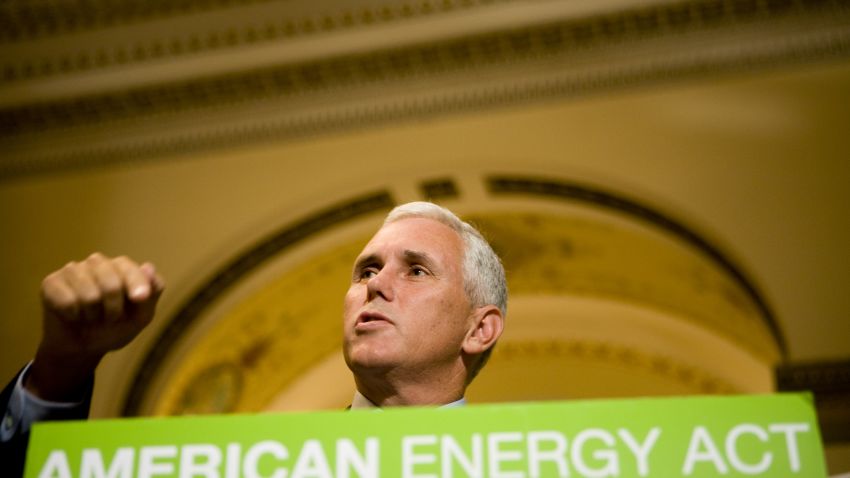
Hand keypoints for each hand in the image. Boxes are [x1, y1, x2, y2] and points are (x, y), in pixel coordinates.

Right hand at [26, 253, 164, 400]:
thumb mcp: (140, 317)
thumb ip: (152, 293)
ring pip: (90, 296)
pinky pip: (68, 302)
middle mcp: (97, 263)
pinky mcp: (51, 282)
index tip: (140, 298)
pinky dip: (74, 316)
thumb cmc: (115, 328)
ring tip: (91, 316)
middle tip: (110, 318)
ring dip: (93, 316)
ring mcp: (73, 270)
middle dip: (114, 310)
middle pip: (112, 284)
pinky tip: (73, 316)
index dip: (137, 284)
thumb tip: (148, 267)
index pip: (130, 268)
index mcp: (121, 266)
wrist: (82, 348)